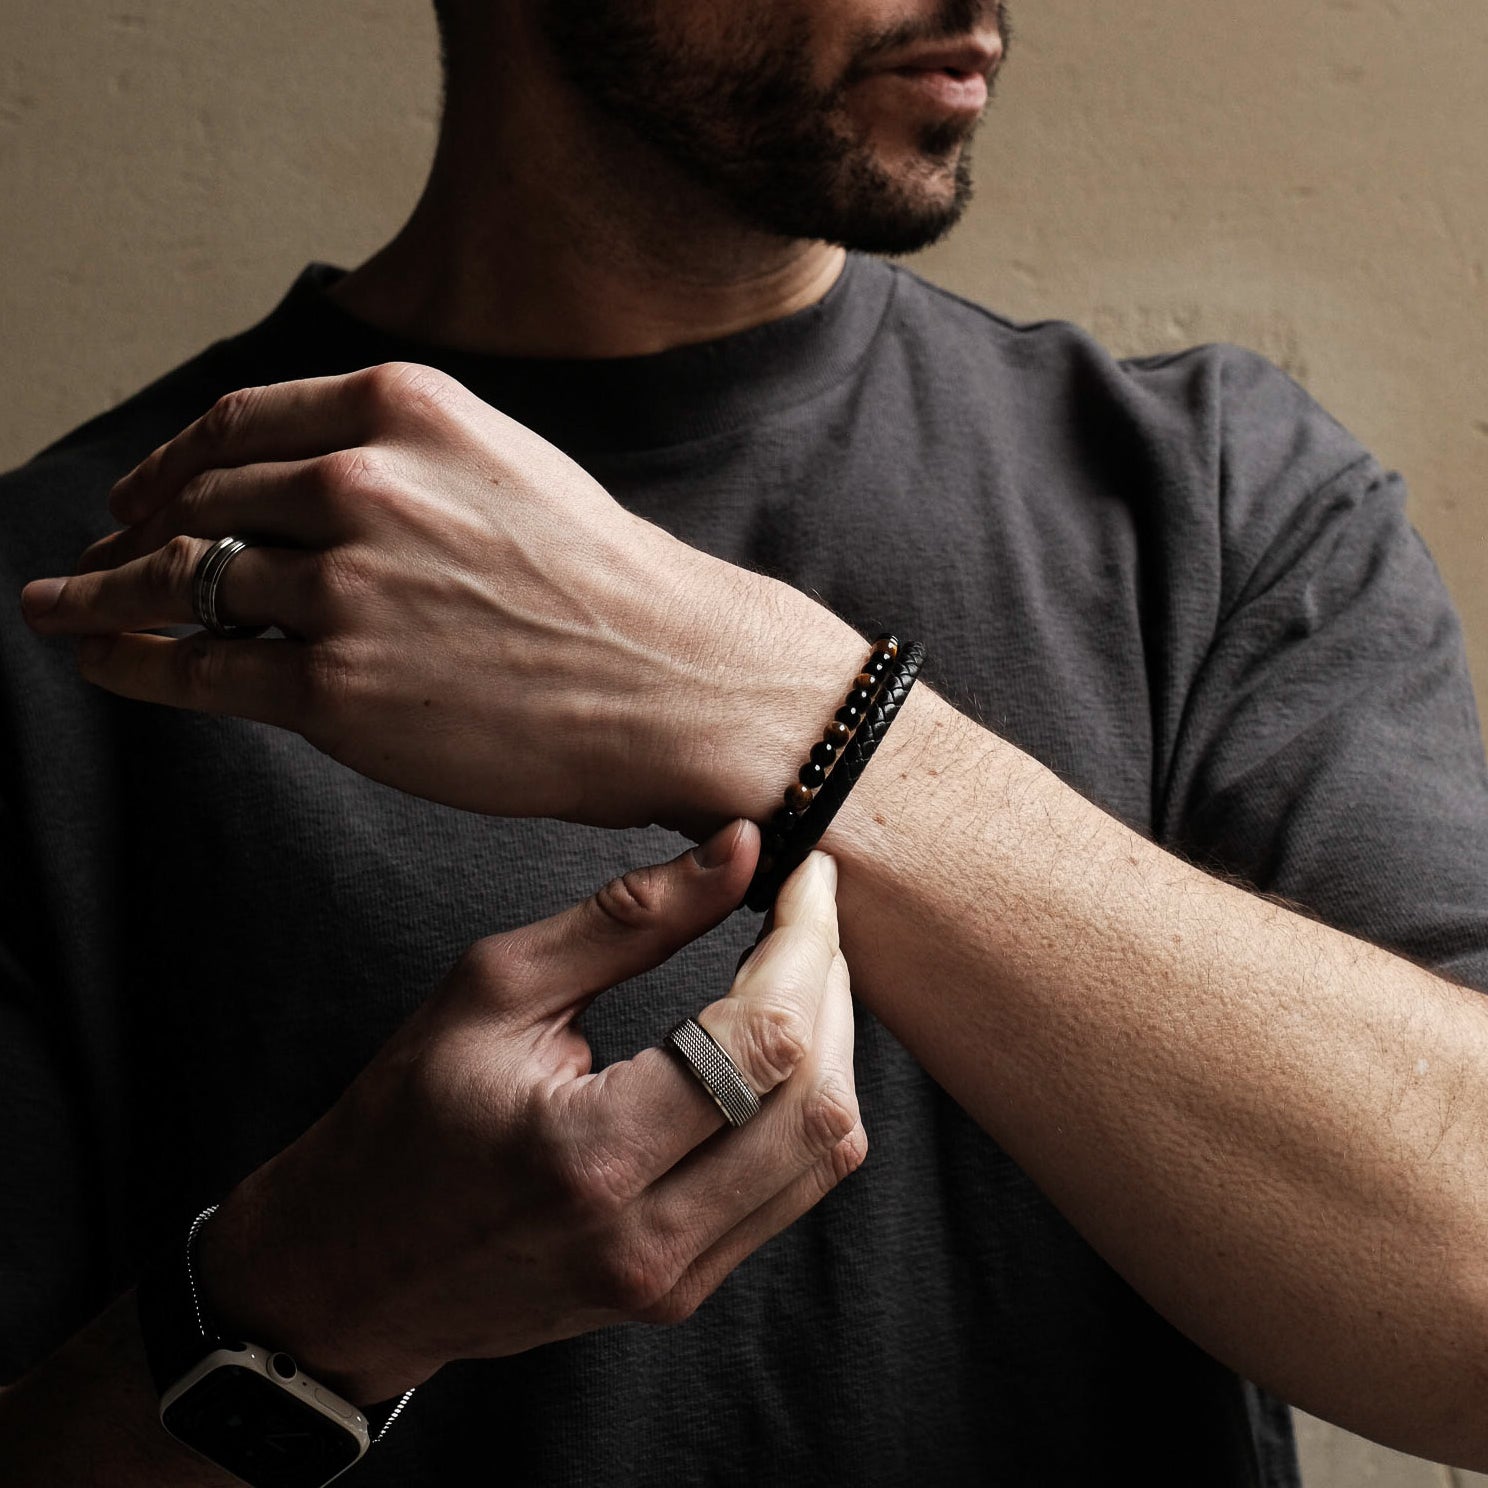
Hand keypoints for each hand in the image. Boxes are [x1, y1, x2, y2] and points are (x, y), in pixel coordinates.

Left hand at [20, 363, 864, 833]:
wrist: (677, 681)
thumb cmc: (607, 586)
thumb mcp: (505, 469)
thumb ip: (400, 462)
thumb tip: (296, 492)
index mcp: (404, 411)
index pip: (241, 424)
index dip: (171, 460)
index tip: (142, 492)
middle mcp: (361, 485)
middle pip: (198, 501)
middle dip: (128, 529)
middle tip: (92, 554)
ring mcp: (345, 589)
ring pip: (181, 584)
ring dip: (102, 596)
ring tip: (60, 608)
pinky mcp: (338, 690)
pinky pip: (198, 669)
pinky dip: (131, 662)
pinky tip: (99, 658)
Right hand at [196, 819, 863, 1404]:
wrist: (348, 1275)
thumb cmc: (400, 1123)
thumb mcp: (492, 991)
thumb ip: (626, 919)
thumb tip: (741, 849)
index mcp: (590, 1154)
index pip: (766, 1040)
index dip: (807, 941)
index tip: (806, 877)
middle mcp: (648, 1236)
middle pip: (818, 1101)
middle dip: (831, 985)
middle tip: (804, 914)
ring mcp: (673, 1280)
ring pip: (826, 1152)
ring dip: (832, 1046)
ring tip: (794, 971)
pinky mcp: (683, 1292)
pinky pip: (794, 1192)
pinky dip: (806, 1105)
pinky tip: (770, 1045)